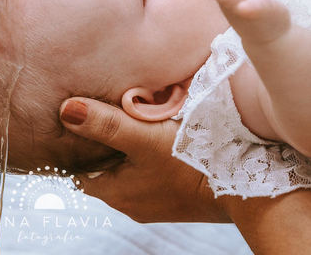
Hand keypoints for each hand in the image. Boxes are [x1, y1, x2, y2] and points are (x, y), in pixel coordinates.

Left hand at [58, 97, 227, 223]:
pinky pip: (150, 171)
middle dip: (103, 141)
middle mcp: (130, 202)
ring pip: (128, 168)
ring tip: (133, 116)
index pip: (78, 168)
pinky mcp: (174, 195)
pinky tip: (159, 133)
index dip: (76, 142)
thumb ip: (105, 123)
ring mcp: (153, 201)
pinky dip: (148, 153)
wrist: (245, 188)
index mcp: (114, 193)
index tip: (79, 115)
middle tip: (105, 108)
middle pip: (103, 167)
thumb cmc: (190, 163)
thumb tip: (65, 109)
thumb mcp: (143, 137)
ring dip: (128, 145)